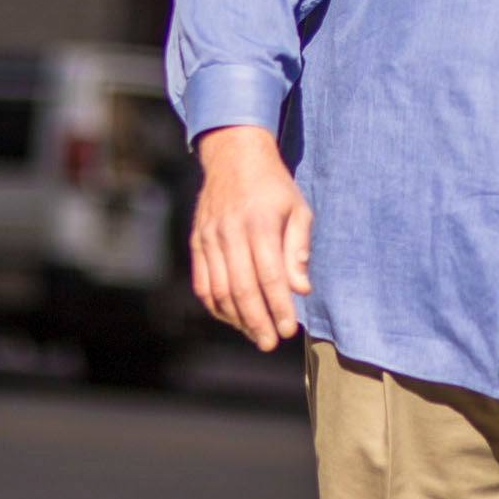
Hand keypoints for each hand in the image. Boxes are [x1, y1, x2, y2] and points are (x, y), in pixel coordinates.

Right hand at [189, 126, 312, 350]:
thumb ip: (298, 249)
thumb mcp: (297, 209)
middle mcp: (230, 232)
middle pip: (242, 289)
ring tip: (254, 334)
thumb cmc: (273, 186)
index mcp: (259, 223)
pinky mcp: (197, 242)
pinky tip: (232, 317)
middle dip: (257, 322)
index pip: (270, 276)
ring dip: (236, 319)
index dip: (279, 307)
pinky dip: (215, 306)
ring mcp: (209, 238)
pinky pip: (202, 283)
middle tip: (270, 343)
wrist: (233, 155)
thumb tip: (301, 289)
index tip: (288, 330)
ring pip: (219, 290)